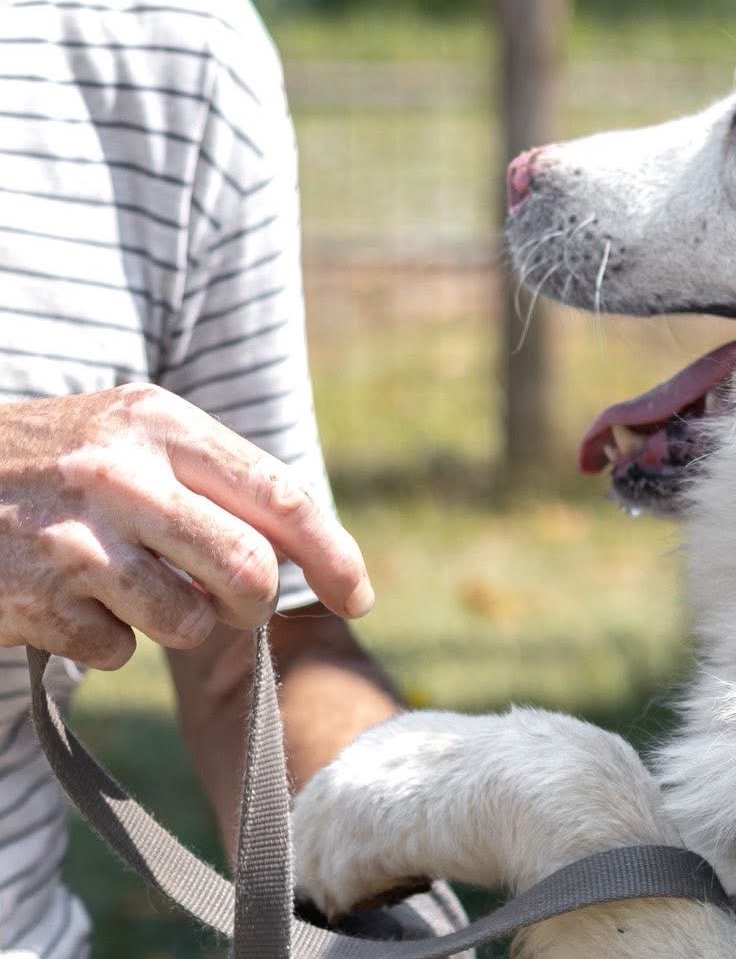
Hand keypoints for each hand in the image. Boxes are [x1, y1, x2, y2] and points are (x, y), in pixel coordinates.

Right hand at [0, 384, 372, 668]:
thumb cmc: (49, 461)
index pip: (280, 496)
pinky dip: (109, 642)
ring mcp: (75, 539)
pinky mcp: (34, 598)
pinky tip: (71, 602)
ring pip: (190, 621)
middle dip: (256, 603)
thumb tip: (307, 547)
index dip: (333, 555)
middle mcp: (122, 474)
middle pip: (249, 569)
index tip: (359, 598)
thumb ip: (213, 480)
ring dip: (177, 622)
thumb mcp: (129, 436)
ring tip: (133, 589)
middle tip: (237, 606)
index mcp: (160, 424)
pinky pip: (118, 652)